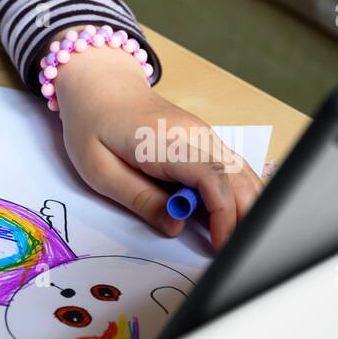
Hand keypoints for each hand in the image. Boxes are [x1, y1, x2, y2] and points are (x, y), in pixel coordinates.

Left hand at [51, 42, 263, 248]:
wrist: (100, 87)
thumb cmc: (94, 125)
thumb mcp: (100, 170)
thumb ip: (140, 200)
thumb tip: (175, 227)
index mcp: (167, 141)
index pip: (212, 178)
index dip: (224, 215)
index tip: (222, 245)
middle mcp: (195, 134)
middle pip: (237, 178)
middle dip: (243, 217)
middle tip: (230, 250)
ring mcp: (204, 134)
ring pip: (242, 173)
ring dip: (243, 206)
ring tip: (229, 238)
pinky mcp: (204, 140)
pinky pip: (231, 168)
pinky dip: (236, 194)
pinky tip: (226, 217)